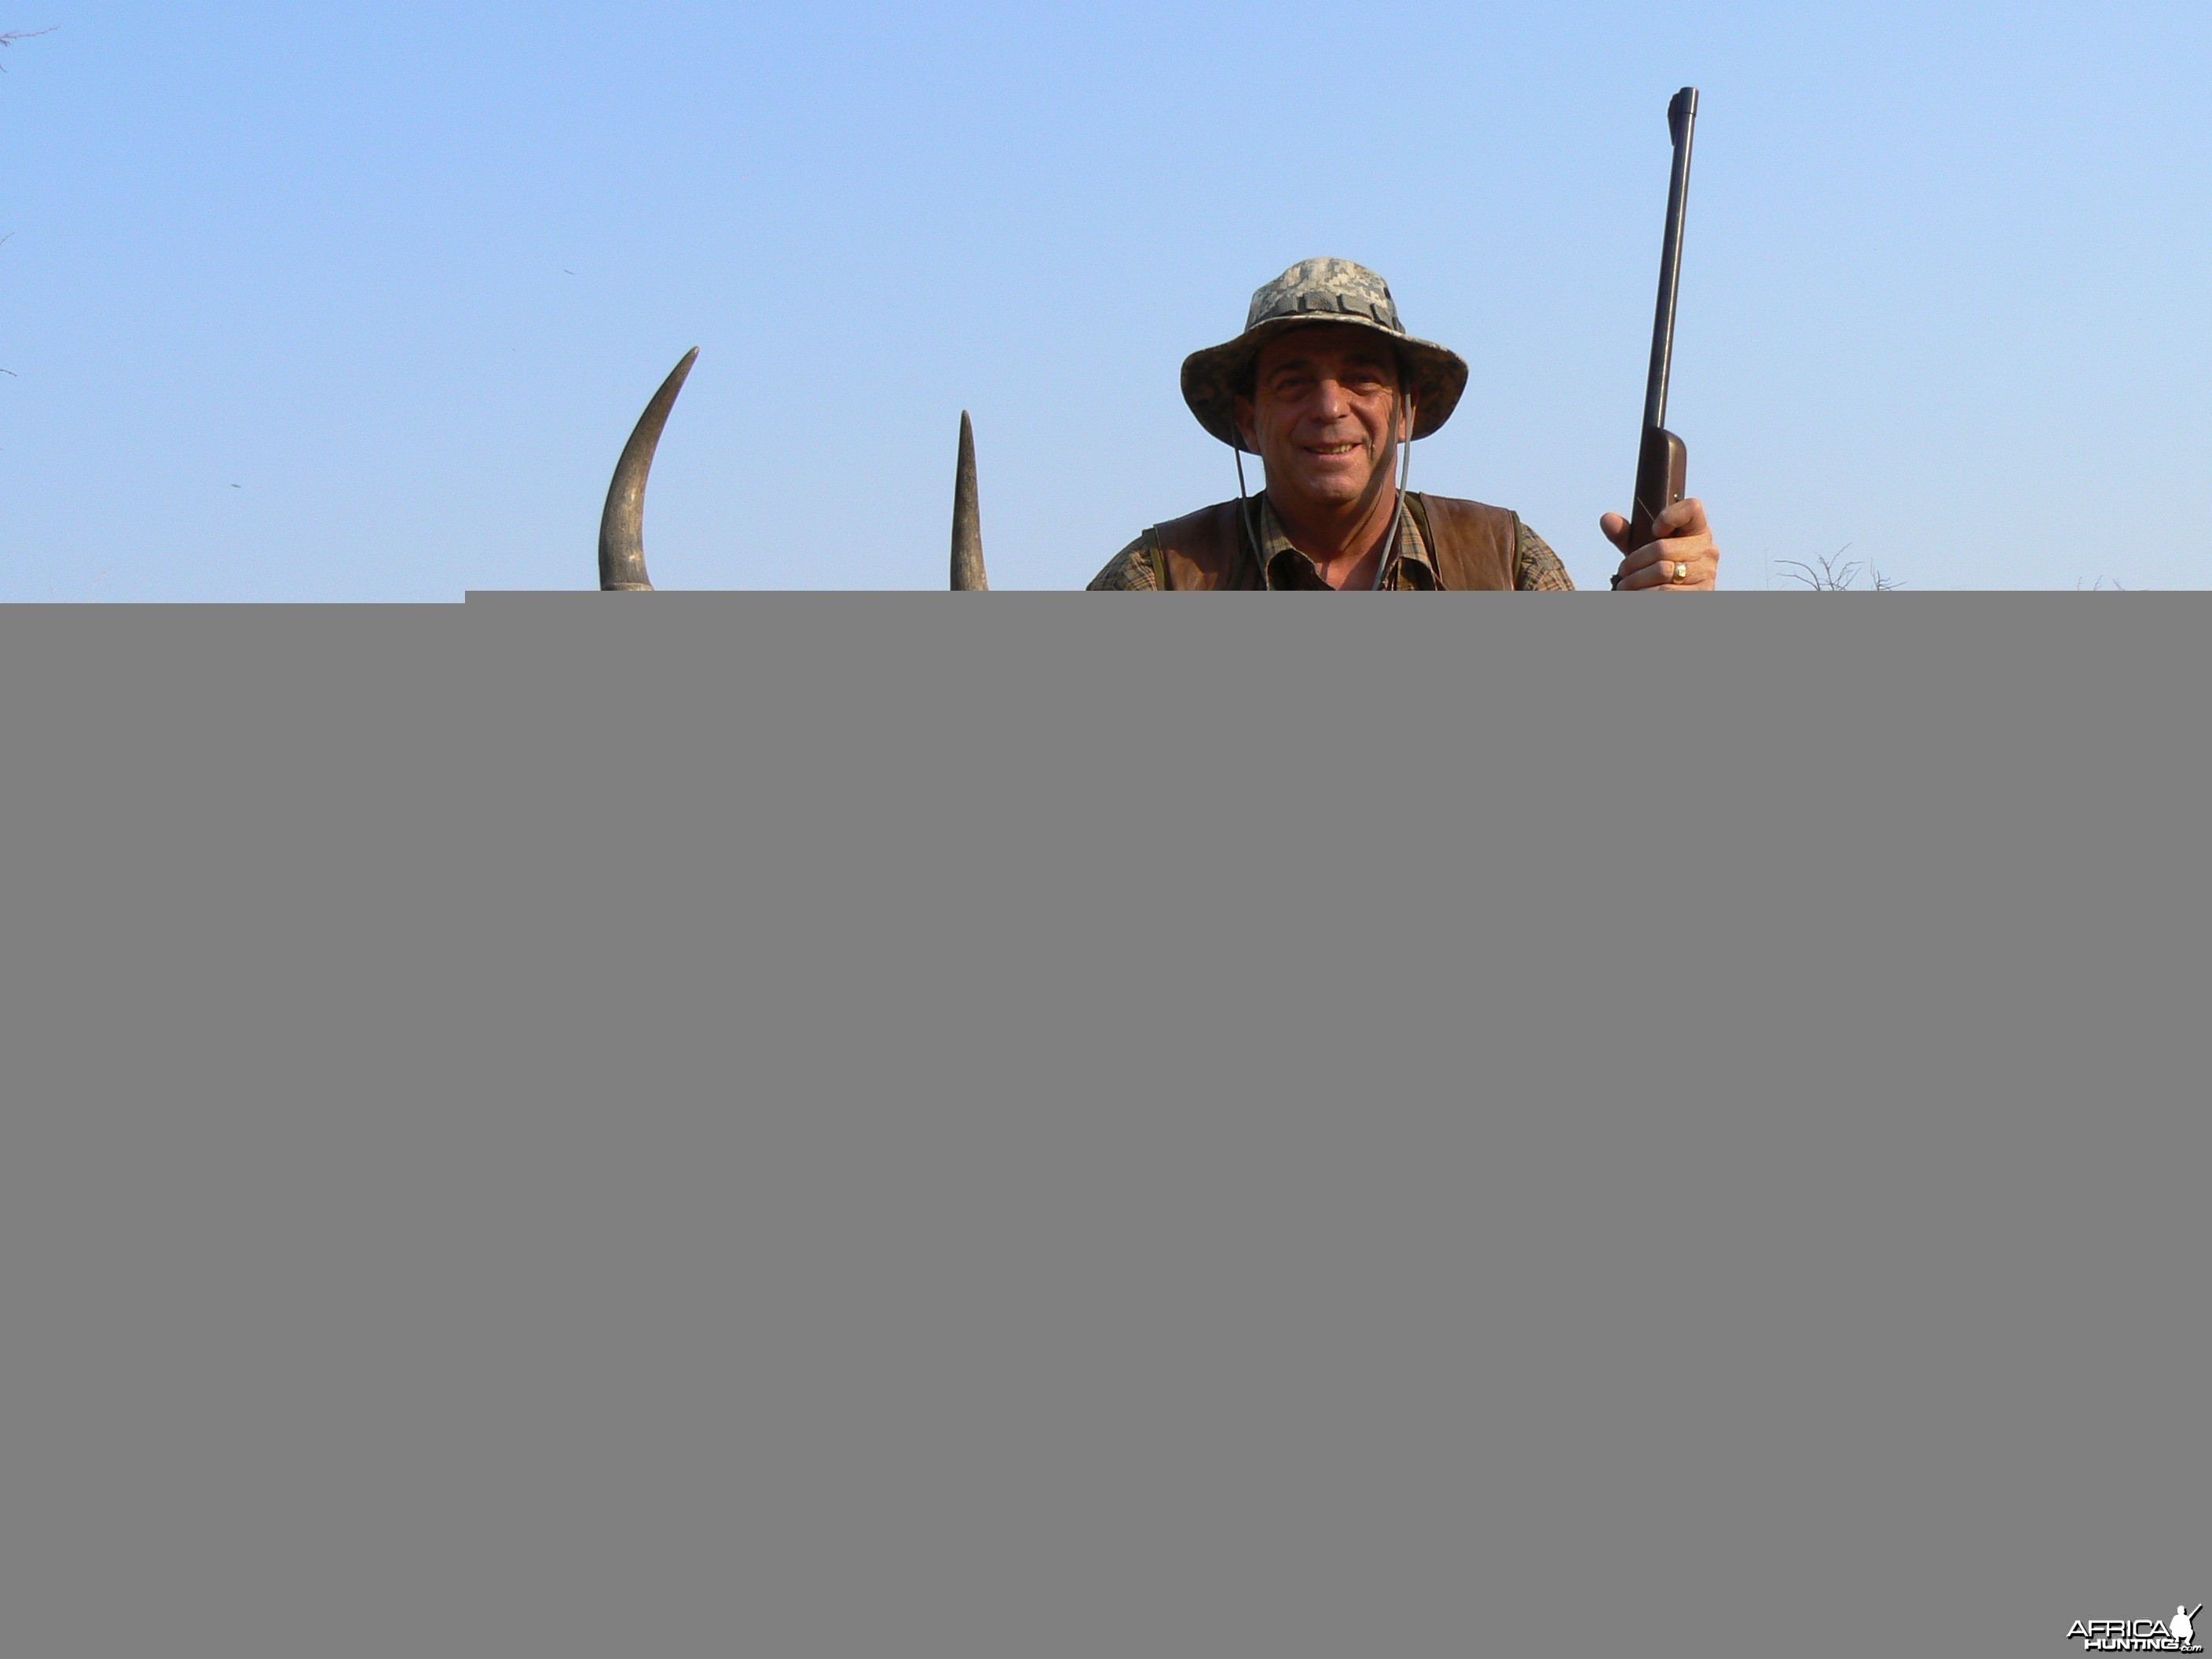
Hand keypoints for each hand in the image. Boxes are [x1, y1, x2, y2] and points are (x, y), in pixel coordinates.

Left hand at [1600, 498, 1719, 590]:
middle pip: (1662, 548)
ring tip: (1625, 587)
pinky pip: (1666, 592)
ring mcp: (1707, 574)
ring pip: (1662, 571)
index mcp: (1697, 531)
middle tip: (1622, 571)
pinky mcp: (1702, 593)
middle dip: (1635, 561)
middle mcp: (1707, 550)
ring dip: (1636, 581)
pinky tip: (1637, 595)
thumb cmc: (1658, 571)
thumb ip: (1626, 535)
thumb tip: (1607, 519)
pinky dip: (1645, 594)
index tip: (1654, 530)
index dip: (1670, 516)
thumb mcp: (1643, 551)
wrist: (1676, 601)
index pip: (1692, 508)